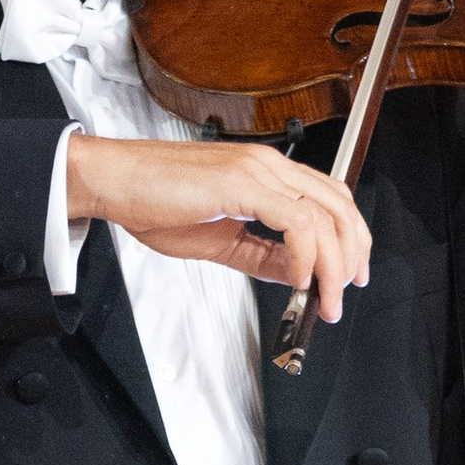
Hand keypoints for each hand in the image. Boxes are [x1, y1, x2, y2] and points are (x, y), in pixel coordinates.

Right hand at [66, 135, 371, 321]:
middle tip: (342, 294)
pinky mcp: (242, 184)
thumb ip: (260, 255)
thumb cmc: (152, 202)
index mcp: (266, 172)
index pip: (329, 200)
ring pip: (324, 216)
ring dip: (332, 265)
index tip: (345, 276)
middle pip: (338, 206)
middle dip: (351, 255)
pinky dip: (306, 255)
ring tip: (324, 299)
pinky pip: (296, 222)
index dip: (348, 239)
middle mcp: (269, 166)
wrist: (113, 181)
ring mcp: (258, 171)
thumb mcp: (219, 239)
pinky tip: (298, 279)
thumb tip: (294, 275)